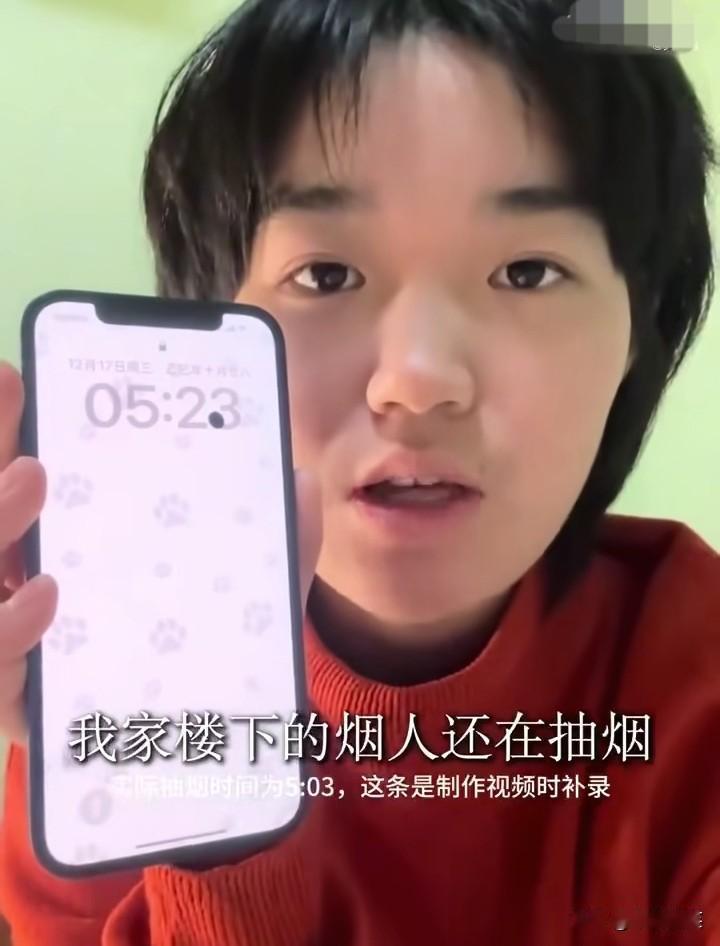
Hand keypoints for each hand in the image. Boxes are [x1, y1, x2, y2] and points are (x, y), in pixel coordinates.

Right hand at [0, 357, 322, 745]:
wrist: (198, 760)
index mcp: (63, 550)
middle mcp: (22, 591)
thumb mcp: (241, 593)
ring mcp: (13, 650)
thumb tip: (296, 477)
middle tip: (26, 417)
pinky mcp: (20, 710)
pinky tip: (47, 595)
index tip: (17, 374)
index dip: (3, 425)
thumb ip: (271, 543)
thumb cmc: (203, 659)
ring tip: (35, 477)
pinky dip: (6, 626)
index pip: (16, 482)